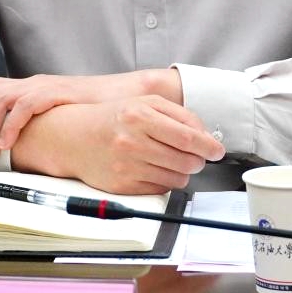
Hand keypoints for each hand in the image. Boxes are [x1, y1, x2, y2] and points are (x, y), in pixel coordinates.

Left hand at [0, 70, 182, 161]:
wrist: (124, 96)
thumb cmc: (92, 110)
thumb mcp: (57, 114)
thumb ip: (36, 122)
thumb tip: (12, 142)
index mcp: (27, 86)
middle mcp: (31, 82)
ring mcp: (43, 86)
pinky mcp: (56, 93)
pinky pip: (24, 106)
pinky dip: (10, 125)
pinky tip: (7, 143)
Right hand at [11, 96, 225, 194]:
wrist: (74, 137)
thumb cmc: (114, 117)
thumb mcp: (146, 103)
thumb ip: (179, 116)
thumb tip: (205, 137)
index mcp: (140, 116)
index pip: (187, 138)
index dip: (208, 147)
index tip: (217, 151)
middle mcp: (132, 142)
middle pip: (185, 161)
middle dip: (198, 161)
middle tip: (197, 156)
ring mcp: (126, 166)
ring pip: (176, 178)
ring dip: (183, 171)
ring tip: (172, 160)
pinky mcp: (122, 185)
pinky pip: (160, 189)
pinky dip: (165, 181)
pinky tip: (155, 168)